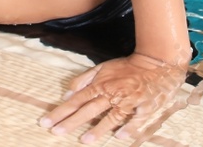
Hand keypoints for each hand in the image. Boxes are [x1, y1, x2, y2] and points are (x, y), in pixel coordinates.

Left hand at [40, 52, 187, 141]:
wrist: (155, 63)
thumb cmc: (127, 67)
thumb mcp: (102, 68)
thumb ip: (84, 79)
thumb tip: (67, 92)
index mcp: (101, 84)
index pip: (77, 99)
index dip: (62, 110)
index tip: (47, 121)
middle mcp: (113, 93)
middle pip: (89, 109)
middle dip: (71, 121)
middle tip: (56, 132)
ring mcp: (130, 100)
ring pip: (112, 116)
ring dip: (98, 129)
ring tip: (84, 140)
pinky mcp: (145, 107)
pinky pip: (136, 119)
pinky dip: (129, 127)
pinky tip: (120, 137)